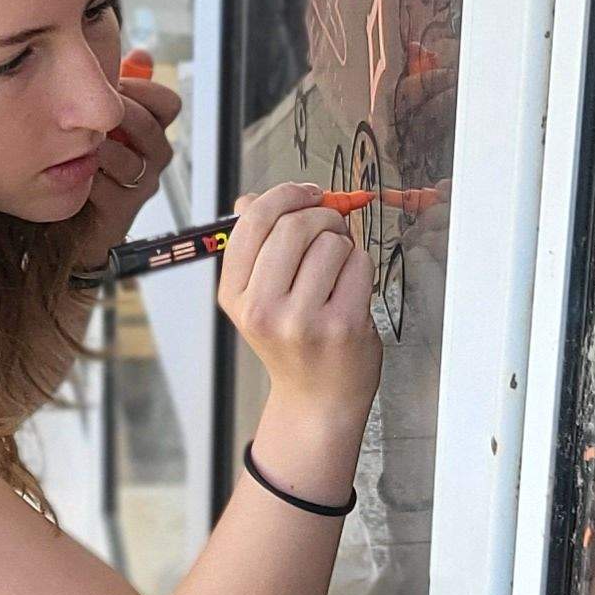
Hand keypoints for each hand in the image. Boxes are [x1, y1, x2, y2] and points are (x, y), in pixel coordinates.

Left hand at [65, 69, 181, 264]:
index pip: (168, 104)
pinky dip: (88, 175)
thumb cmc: (85, 160)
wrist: (73, 218)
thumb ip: (116, 85)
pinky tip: (71, 169)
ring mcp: (141, 184)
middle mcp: (153, 157)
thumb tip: (142, 54)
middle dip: (118, 115)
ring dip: (102, 147)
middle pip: (151, 127)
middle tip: (91, 109)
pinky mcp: (124, 210)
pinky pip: (110, 187)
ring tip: (81, 142)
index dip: (145, 90)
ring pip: (131, 159)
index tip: (116, 84)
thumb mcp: (97, 116)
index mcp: (151, 130)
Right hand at [213, 183, 382, 484]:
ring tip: (337, 268)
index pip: (253, 222)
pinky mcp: (342, 325)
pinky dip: (360, 266)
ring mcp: (302, 320)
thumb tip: (252, 199)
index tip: (307, 192)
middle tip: (330, 227)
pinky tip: (350, 288)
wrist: (316, 401)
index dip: (285, 195)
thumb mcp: (256, 298)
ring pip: (332, 242)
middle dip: (321, 216)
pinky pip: (358, 264)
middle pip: (295, 225)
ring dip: (343, 243)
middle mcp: (262, 309)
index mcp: (234, 295)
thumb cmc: (292, 343)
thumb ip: (255, 246)